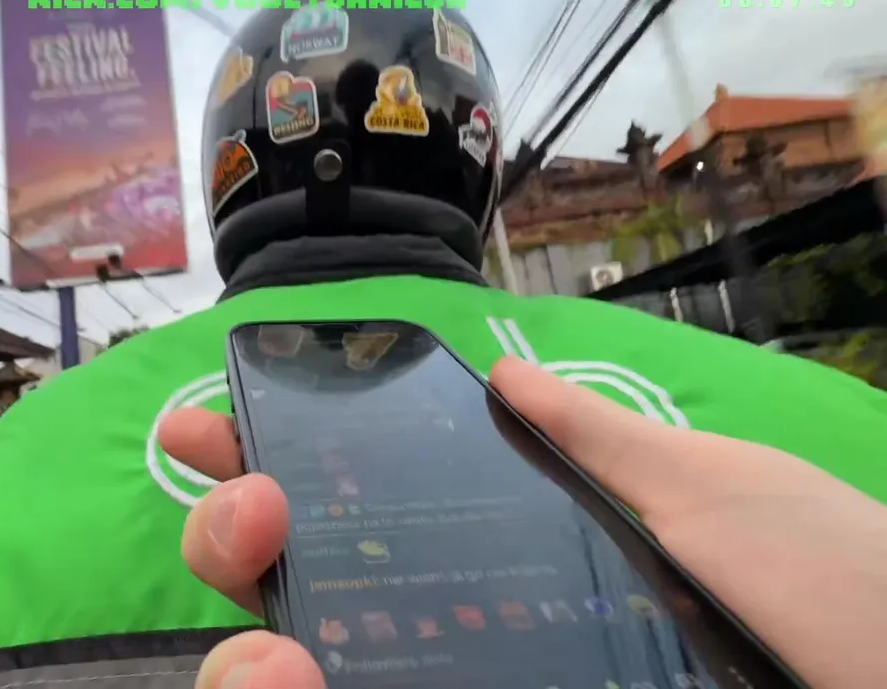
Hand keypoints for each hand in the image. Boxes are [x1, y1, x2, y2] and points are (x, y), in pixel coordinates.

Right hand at [158, 357, 886, 688]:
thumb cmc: (841, 596)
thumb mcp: (713, 495)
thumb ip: (598, 442)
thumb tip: (507, 374)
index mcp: (507, 554)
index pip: (361, 508)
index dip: (269, 465)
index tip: (208, 429)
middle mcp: (466, 639)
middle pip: (302, 598)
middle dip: (229, 542)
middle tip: (252, 509)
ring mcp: (470, 687)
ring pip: (307, 686)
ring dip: (246, 666)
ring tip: (272, 657)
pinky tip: (292, 684)